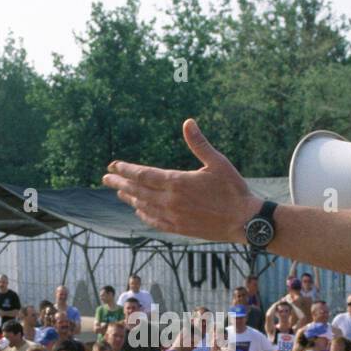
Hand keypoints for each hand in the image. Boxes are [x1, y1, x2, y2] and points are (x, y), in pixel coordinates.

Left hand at [103, 119, 261, 240]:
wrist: (244, 221)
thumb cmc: (234, 190)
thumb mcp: (218, 162)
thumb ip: (199, 143)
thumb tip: (188, 122)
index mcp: (177, 182)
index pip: (143, 174)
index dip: (126, 169)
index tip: (113, 165)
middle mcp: (171, 201)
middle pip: (137, 190)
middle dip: (120, 183)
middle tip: (105, 178)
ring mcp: (173, 216)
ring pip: (144, 206)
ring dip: (130, 198)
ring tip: (119, 192)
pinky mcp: (180, 229)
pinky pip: (155, 221)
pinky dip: (144, 214)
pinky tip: (139, 210)